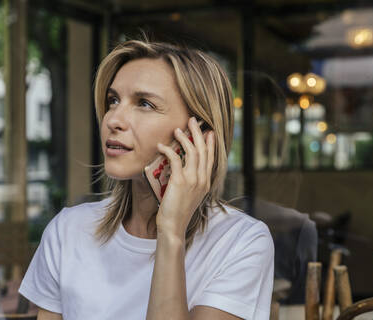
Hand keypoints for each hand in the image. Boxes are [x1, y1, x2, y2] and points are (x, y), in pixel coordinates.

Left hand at [155, 117, 214, 240]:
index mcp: (205, 182)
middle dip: (198, 133)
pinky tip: (162, 145)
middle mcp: (202, 179)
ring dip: (185, 137)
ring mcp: (192, 180)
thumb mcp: (189, 196)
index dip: (210, 143)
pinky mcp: (180, 181)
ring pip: (192, 151)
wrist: (173, 226)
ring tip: (177, 129)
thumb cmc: (177, 212)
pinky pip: (176, 159)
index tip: (208, 131)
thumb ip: (190, 182)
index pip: (210, 158)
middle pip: (203, 150)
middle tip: (193, 120)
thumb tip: (183, 169)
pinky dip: (169, 149)